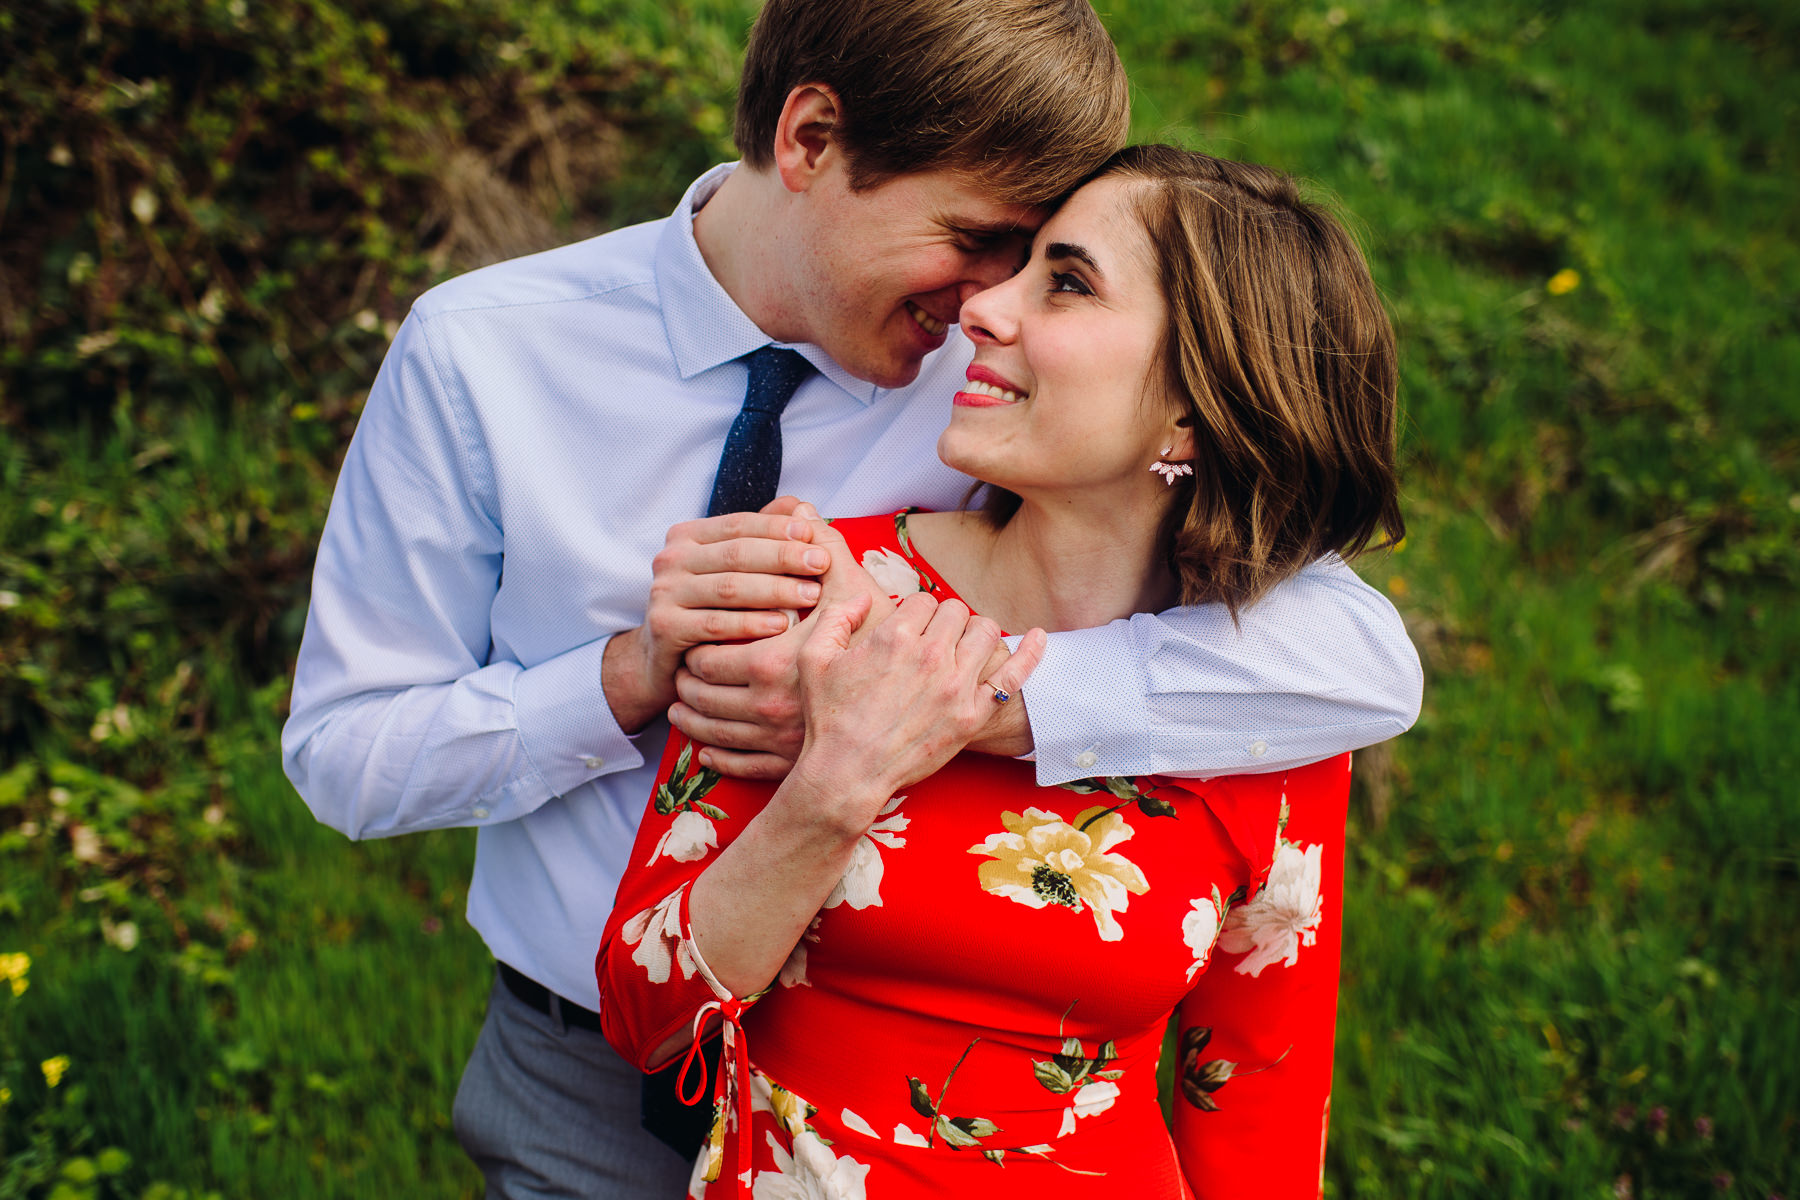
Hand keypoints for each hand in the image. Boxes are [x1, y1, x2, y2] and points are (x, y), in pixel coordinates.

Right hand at [601, 502, 828, 732]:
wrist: (666, 658)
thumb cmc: (710, 608)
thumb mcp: (733, 570)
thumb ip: (763, 537)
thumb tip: (800, 506)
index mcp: (687, 536)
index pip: (739, 524)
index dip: (778, 528)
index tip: (814, 535)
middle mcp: (671, 559)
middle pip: (736, 553)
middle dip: (784, 557)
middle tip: (822, 564)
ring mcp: (664, 592)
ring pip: (729, 587)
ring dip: (775, 590)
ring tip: (812, 596)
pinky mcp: (665, 626)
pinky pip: (716, 623)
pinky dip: (752, 624)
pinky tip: (782, 626)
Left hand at [672, 515, 892, 776]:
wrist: (921, 706)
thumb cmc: (885, 647)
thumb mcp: (854, 590)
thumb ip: (818, 548)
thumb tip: (796, 508)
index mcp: (773, 662)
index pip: (706, 658)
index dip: (694, 649)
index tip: (695, 640)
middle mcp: (768, 705)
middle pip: (700, 697)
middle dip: (685, 684)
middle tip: (683, 672)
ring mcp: (776, 741)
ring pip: (711, 734)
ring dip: (691, 720)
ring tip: (685, 706)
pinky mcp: (788, 766)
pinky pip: (734, 765)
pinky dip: (713, 755)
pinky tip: (707, 746)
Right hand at [780, 590, 1043, 832]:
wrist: (848, 774)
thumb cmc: (829, 719)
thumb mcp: (814, 659)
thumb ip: (837, 617)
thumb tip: (860, 597)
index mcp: (894, 636)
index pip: (923, 600)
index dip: (916, 614)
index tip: (910, 632)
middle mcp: (930, 655)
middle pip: (956, 611)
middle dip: (945, 621)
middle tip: (935, 642)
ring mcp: (956, 686)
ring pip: (985, 631)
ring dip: (975, 633)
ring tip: (964, 648)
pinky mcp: (973, 715)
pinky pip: (1013, 676)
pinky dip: (1030, 653)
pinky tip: (1038, 638)